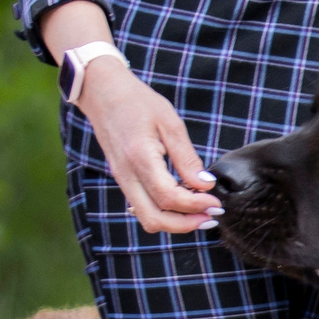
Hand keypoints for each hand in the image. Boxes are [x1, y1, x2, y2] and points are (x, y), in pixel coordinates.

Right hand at [37, 0, 220, 235]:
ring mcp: (122, 180)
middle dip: (185, 225)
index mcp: (140, 158)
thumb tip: (205, 184)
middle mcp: (127, 175)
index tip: (215, 203)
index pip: (168, 196)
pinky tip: (182, 203)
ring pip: (146, 218)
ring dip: (175, 222)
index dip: (194, 205)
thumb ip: (187, 158)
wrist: (103, 93)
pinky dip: (163, 213)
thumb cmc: (138, 102)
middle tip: (211, 218)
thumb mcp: (170, 123)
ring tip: (200, 213)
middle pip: (154, 218)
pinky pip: (142, 207)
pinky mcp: (123, 180)